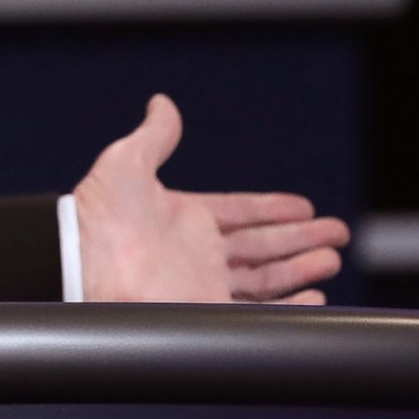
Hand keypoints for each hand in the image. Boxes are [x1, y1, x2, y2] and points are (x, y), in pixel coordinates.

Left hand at [72, 93, 348, 304]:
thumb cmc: (96, 215)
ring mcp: (203, 284)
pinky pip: (260, 313)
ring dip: (301, 269)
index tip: (304, 206)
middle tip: (335, 234)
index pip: (240, 213)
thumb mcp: (126, 162)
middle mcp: (197, 253)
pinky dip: (291, 308)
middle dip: (299, 240)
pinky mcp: (208, 312)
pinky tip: (314, 298)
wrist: (83, 264)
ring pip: (266, 278)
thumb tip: (161, 104)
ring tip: (331, 260)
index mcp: (183, 218)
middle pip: (261, 246)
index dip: (271, 209)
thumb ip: (153, 136)